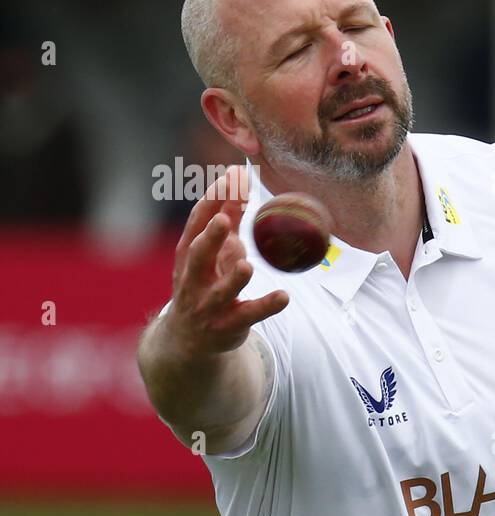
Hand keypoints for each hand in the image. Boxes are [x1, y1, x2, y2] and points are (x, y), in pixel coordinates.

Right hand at [162, 165, 288, 357]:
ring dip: (233, 278)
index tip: (230, 177)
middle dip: (209, 238)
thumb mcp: (214, 250)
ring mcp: (209, 304)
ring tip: (247, 265)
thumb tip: (239, 178)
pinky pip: (249, 315)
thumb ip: (228, 217)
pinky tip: (284, 297)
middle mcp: (194, 278)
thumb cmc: (204, 282)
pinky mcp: (229, 324)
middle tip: (223, 220)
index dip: (212, 201)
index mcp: (189, 255)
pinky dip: (266, 306)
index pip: (197, 224)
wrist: (189, 339)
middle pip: (198, 255)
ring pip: (221, 290)